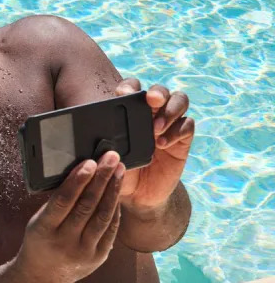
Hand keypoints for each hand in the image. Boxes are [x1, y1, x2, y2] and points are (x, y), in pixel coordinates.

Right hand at [17, 151, 123, 282]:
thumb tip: (81, 174)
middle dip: (101, 179)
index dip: (78, 180)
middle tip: (111, 158)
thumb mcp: (38, 221)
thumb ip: (57, 203)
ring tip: (118, 170)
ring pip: (103, 216)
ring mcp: (84, 252)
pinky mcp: (98, 257)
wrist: (41, 277)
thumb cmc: (38, 242)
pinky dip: (114, 209)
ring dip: (112, 190)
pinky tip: (116, 193)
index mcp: (44, 230)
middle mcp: (65, 242)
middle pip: (87, 206)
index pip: (64, 201)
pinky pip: (110, 229)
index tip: (90, 162)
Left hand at [115, 79, 194, 212]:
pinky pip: (187, 124)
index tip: (123, 93)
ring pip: (179, 100)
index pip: (133, 89)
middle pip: (160, 91)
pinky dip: (177, 131)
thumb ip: (104, 142)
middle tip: (151, 101)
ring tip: (156, 128)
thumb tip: (95, 133)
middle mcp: (151, 113)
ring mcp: (169, 124)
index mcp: (130, 111)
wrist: (137, 195)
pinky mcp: (182, 139)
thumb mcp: (107, 156)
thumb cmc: (117, 170)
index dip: (130, 87)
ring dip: (170, 110)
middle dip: (157, 92)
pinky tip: (163, 144)